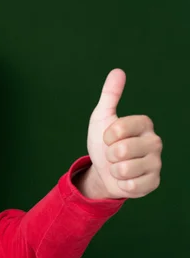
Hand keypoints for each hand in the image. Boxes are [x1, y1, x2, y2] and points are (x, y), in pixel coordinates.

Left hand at [86, 68, 162, 198]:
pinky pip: (132, 186)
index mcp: (144, 124)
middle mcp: (155, 142)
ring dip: (114, 171)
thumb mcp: (102, 118)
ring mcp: (156, 163)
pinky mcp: (153, 182)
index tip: (107, 138)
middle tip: (113, 155)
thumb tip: (117, 71)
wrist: (103, 171)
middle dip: (109, 155)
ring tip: (118, 167)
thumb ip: (110, 96)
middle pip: (122, 150)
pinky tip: (125, 180)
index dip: (106, 136)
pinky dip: (122, 184)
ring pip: (125, 169)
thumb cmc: (104, 143)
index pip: (119, 128)